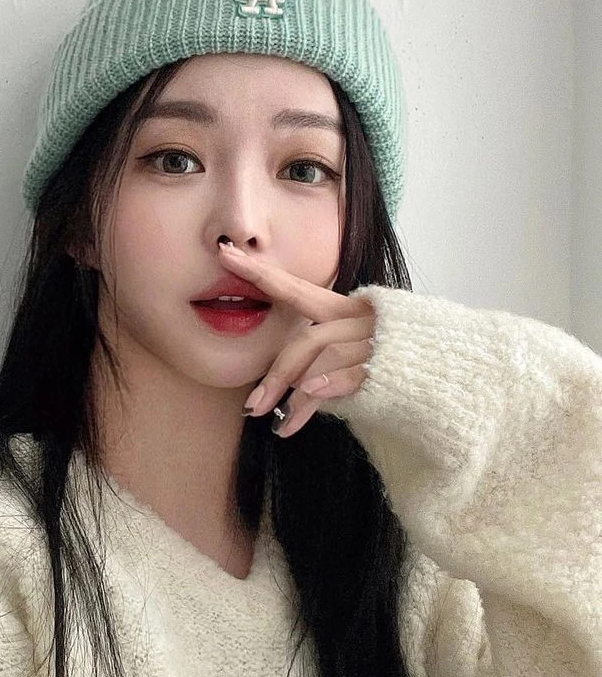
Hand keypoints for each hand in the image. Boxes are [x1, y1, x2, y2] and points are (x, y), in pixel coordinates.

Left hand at [217, 241, 376, 438]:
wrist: (452, 375)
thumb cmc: (394, 365)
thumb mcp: (354, 353)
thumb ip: (320, 357)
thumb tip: (285, 383)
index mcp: (347, 308)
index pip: (296, 288)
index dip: (260, 272)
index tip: (224, 252)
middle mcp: (361, 318)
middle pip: (307, 340)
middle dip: (276, 375)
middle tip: (252, 407)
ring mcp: (377, 340)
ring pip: (323, 360)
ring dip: (296, 394)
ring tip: (282, 423)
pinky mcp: (390, 365)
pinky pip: (349, 375)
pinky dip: (324, 388)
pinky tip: (305, 404)